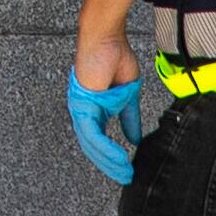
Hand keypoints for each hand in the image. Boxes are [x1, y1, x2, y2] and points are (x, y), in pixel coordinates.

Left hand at [66, 51, 144, 186]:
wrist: (106, 38)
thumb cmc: (114, 56)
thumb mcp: (127, 94)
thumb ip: (129, 117)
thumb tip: (134, 137)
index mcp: (93, 109)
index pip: (99, 139)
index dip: (111, 156)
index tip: (126, 169)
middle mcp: (84, 111)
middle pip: (93, 147)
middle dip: (109, 165)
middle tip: (125, 178)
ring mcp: (81, 109)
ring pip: (92, 144)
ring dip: (109, 161)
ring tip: (124, 172)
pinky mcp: (82, 105)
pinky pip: (92, 134)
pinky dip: (106, 148)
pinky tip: (120, 158)